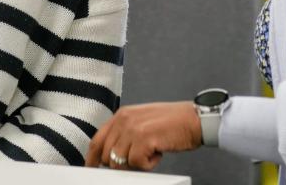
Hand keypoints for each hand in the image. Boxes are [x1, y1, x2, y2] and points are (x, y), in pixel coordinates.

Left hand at [85, 101, 201, 170]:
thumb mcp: (142, 122)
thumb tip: (110, 156)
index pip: (97, 140)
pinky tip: (158, 152)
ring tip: (152, 152)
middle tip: (141, 158)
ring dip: (136, 164)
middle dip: (121, 164)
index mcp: (121, 115)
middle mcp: (124, 119)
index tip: (91, 169)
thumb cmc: (172, 123)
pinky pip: (137, 164)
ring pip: (120, 162)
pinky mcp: (143, 139)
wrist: (194, 119)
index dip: (92, 158)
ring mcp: (133, 128)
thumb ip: (125, 134)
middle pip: (107, 155)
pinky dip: (149, 164)